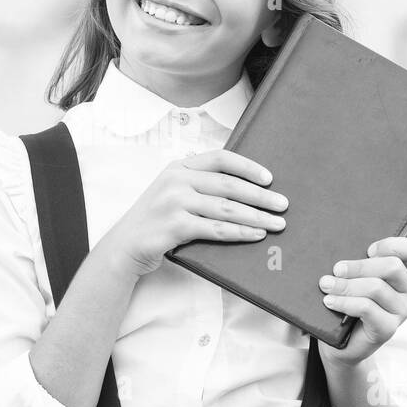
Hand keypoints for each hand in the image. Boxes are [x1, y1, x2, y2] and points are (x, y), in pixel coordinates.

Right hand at [101, 149, 289, 276]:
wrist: (123, 248)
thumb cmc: (155, 222)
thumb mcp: (171, 193)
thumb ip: (198, 186)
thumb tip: (243, 189)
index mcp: (178, 167)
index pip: (220, 158)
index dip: (248, 167)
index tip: (270, 179)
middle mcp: (176, 180)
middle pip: (229, 185)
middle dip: (261, 196)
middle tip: (283, 205)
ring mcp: (173, 202)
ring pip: (226, 208)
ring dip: (257, 217)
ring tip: (277, 224)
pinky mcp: (174, 226)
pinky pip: (216, 229)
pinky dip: (240, 232)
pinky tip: (256, 235)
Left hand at [317, 236, 406, 364]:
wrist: (343, 343)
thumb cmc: (349, 303)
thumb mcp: (356, 279)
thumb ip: (358, 265)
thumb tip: (341, 258)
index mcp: (404, 274)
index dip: (392, 245)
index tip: (368, 250)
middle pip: (392, 266)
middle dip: (359, 266)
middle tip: (336, 269)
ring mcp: (401, 311)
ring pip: (376, 288)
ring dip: (345, 285)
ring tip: (326, 285)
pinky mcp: (388, 328)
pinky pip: (366, 308)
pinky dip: (345, 302)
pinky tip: (330, 301)